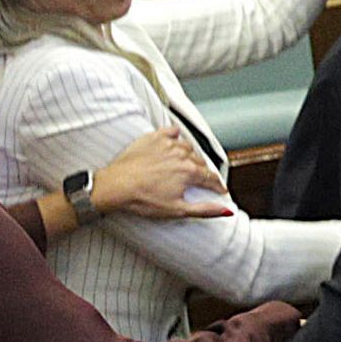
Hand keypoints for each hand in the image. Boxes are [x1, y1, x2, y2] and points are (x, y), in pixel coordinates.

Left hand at [89, 127, 230, 220]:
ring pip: (188, 146)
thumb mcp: (177, 210)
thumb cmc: (141, 198)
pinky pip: (170, 131)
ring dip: (191, 155)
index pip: (212, 177)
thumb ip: (205, 210)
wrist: (115, 186)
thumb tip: (225, 210)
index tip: (219, 189)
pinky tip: (175, 139)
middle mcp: (181, 155)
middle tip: (201, 179)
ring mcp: (166, 145)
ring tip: (188, 162)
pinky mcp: (152, 139)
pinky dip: (175, 135)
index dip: (218, 185)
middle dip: (204, 171)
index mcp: (189, 172)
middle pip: (201, 161)